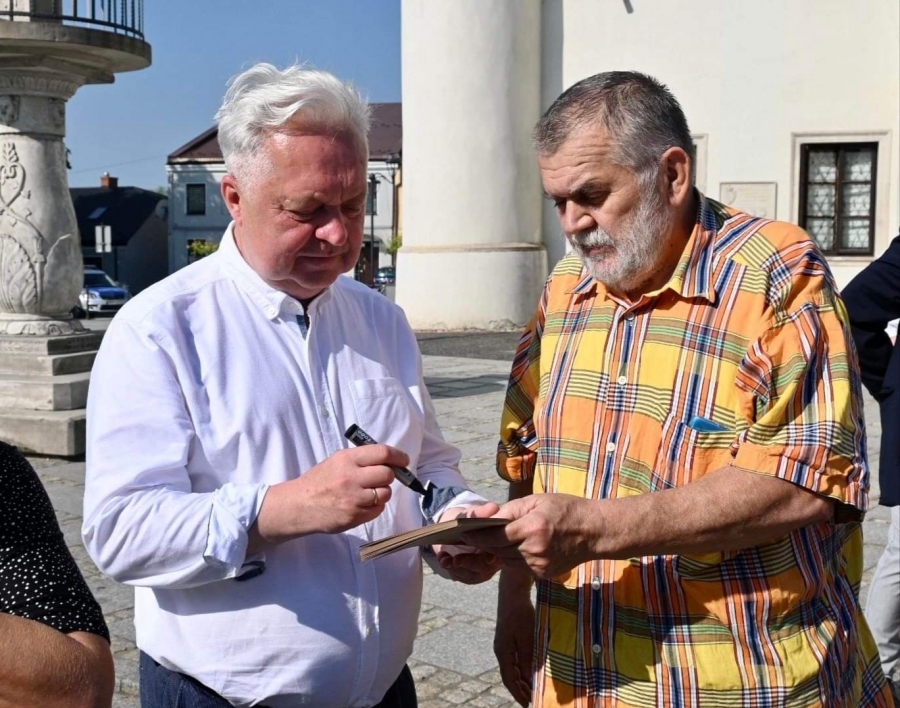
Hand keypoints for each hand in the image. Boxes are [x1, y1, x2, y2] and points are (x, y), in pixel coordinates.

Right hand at [250, 445, 406, 548]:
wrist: (299, 506)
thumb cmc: (320, 480)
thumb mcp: (336, 461)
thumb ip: (360, 459)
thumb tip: (388, 460)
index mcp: (346, 459)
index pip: (382, 453)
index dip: (397, 456)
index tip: (403, 460)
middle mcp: (351, 478)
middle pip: (387, 474)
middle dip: (388, 475)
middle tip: (381, 477)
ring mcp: (353, 499)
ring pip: (385, 493)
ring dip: (381, 492)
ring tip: (368, 492)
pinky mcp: (354, 517)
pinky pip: (378, 509)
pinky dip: (375, 506)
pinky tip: (362, 503)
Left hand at [434, 503, 502, 583]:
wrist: (451, 528)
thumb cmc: (465, 520)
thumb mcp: (470, 513)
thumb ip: (480, 512)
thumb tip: (493, 508)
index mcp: (499, 541)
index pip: (500, 550)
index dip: (491, 553)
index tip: (481, 551)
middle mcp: (494, 557)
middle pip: (485, 566)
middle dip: (469, 563)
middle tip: (455, 559)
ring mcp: (483, 568)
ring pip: (474, 575)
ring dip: (457, 569)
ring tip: (444, 560)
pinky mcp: (471, 574)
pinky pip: (464, 578)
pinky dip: (452, 571)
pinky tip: (442, 560)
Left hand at [462, 493, 598, 578]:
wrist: (595, 532)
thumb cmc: (566, 509)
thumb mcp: (537, 501)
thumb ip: (510, 510)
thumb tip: (487, 518)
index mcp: (532, 528)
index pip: (494, 536)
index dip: (475, 536)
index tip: (462, 533)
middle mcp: (534, 550)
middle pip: (497, 549)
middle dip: (484, 542)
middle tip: (471, 535)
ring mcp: (539, 565)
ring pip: (506, 559)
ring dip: (499, 549)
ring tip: (500, 537)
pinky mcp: (542, 574)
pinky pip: (518, 566)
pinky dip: (514, 556)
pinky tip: (519, 545)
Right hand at [494, 570, 534, 706]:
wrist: (512, 592)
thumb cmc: (520, 614)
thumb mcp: (526, 637)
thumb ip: (527, 658)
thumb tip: (528, 678)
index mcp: (503, 652)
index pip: (509, 679)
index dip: (518, 693)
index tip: (528, 704)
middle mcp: (501, 650)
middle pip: (509, 676)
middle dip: (520, 690)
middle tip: (532, 700)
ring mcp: (504, 644)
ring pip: (512, 668)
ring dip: (522, 680)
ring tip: (532, 690)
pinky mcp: (509, 638)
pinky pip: (514, 659)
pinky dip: (522, 668)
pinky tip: (530, 670)